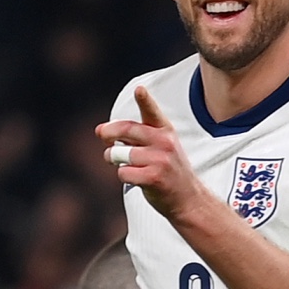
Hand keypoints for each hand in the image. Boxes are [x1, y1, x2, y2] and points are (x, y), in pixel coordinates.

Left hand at [96, 87, 203, 219]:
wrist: (188, 199)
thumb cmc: (168, 170)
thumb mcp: (160, 146)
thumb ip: (134, 136)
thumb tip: (100, 130)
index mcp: (165, 131)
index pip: (152, 112)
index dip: (145, 100)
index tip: (139, 90)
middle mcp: (164, 142)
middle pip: (126, 130)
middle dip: (109, 133)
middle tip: (102, 136)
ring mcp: (160, 160)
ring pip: (120, 154)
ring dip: (114, 159)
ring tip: (123, 163)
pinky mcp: (153, 178)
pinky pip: (123, 173)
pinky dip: (123, 176)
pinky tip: (134, 178)